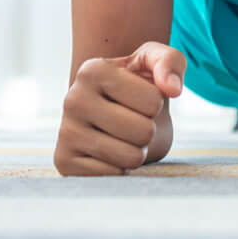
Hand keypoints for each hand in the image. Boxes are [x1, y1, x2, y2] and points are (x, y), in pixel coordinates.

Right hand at [54, 41, 185, 175]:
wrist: (110, 111)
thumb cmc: (136, 84)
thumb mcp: (154, 62)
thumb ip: (171, 63)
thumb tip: (173, 89)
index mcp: (92, 71)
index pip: (153, 102)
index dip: (156, 103)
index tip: (138, 97)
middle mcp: (72, 100)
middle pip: (144, 132)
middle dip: (149, 130)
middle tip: (134, 120)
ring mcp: (66, 133)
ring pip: (130, 158)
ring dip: (137, 150)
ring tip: (123, 135)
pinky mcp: (64, 162)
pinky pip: (114, 176)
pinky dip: (120, 168)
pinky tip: (108, 152)